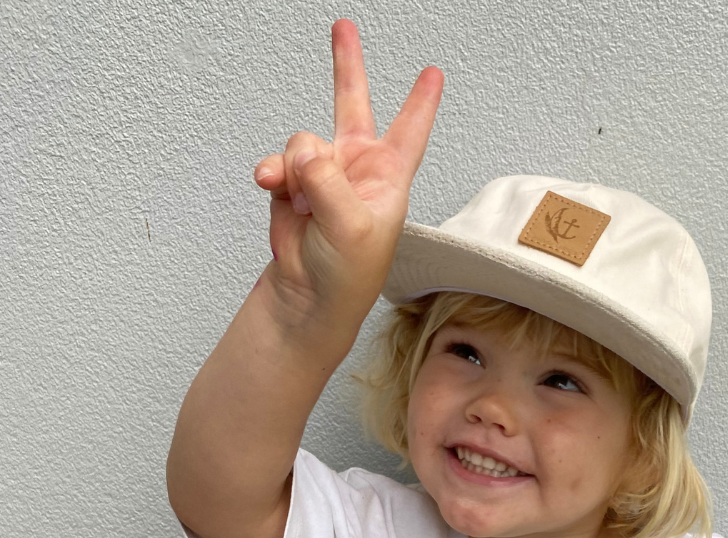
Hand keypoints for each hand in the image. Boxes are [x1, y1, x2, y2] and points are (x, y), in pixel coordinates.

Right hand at [253, 20, 442, 322]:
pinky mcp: (291, 184)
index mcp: (388, 177)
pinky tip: (277, 190)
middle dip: (347, 65)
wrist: (309, 296)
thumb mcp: (352, 226)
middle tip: (344, 29)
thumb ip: (329, 180)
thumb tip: (304, 150)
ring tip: (302, 201)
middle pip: (354, 104)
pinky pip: (278, 161)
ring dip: (296, 168)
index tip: (433, 73)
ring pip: (303, 139)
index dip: (421, 100)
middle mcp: (357, 169)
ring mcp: (322, 173)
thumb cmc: (348, 275)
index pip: (410, 130)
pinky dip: (274, 174)